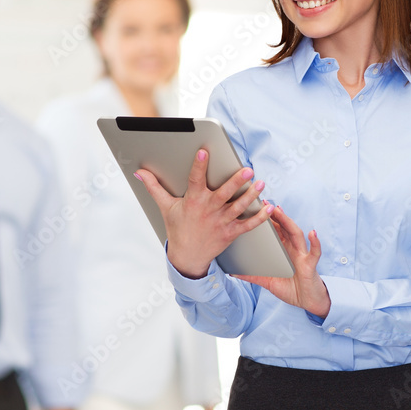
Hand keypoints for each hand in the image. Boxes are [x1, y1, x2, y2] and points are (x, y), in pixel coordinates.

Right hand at [135, 150, 274, 278]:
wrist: (187, 257)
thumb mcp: (166, 207)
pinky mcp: (231, 232)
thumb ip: (154, 187)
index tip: (204, 152)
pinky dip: (260, 217)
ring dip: (251, 196)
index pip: (195, 180)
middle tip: (247, 170)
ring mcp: (221, 222)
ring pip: (238, 207)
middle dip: (236, 181)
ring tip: (261, 183)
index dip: (199, 166)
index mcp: (193, 201)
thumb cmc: (178, 228)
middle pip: (224, 194)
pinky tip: (270, 207)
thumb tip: (140, 172)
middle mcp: (208, 210)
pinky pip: (248, 224)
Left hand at [234, 205, 330, 317]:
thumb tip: (233, 273)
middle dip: (276, 215)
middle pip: (285, 228)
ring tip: (280, 211)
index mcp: (284, 250)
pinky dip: (315, 243)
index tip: (256, 207)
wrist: (308, 301)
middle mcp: (293, 249)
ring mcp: (302, 255)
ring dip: (288, 222)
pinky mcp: (310, 265)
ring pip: (296, 234)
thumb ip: (253, 276)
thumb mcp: (268, 281)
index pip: (276, 231)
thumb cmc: (290, 288)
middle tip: (265, 203)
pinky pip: (314, 252)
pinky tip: (313, 233)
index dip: (267, 220)